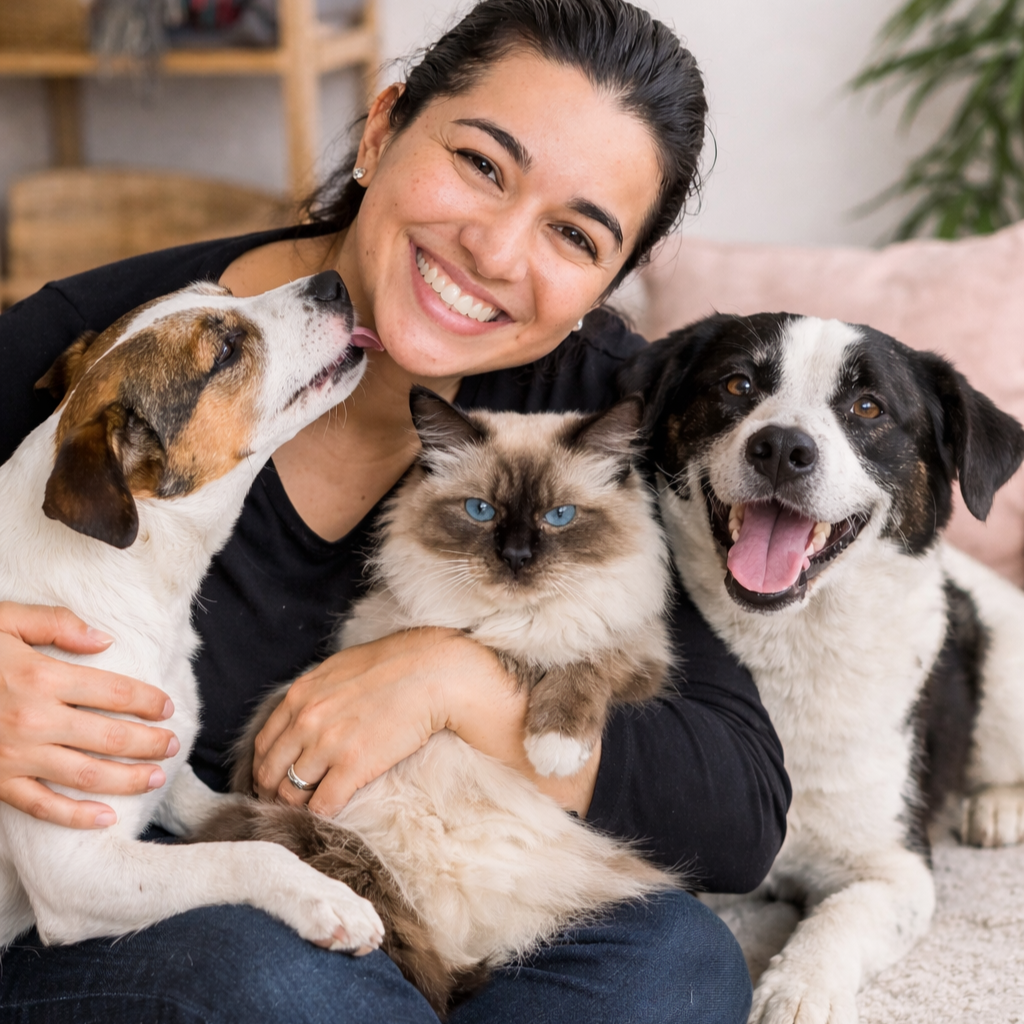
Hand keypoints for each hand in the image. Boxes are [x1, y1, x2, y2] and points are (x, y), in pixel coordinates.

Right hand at [0, 602, 179, 828]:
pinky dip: (76, 816)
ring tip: (156, 777)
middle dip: (149, 742)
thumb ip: (56, 623)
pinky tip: (105, 817)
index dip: (146, 701)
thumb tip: (104, 639)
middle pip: (109, 736)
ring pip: (86, 774)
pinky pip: (41, 806)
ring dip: (127, 779)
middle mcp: (33, 719)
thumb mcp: (4, 619)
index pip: (113, 692)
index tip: (166, 708)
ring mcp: (15, 756)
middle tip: (173, 744)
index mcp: (41, 677)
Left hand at [253, 628, 600, 817]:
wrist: (436, 673)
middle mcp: (306, 720)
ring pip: (290, 793)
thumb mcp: (342, 667)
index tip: (274, 781)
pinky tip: (333, 814)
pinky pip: (322, 805)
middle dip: (272, 792)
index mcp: (300, 695)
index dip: (264, 768)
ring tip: (309, 811)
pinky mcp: (354, 766)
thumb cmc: (397, 664)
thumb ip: (316, 690)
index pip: (264, 744)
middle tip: (284, 803)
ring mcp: (328, 744)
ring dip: (296, 806)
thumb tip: (305, 708)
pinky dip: (322, 815)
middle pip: (269, 772)